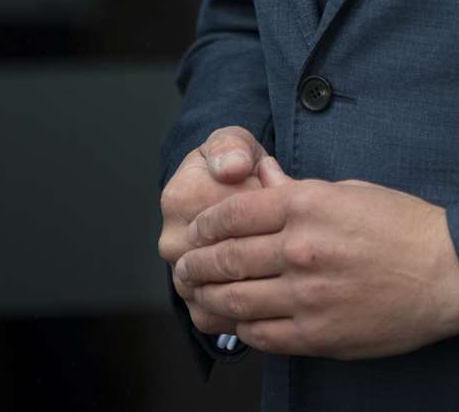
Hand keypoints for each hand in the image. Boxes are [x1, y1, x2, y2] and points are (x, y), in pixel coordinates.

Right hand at [159, 125, 267, 335]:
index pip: (232, 214)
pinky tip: (272, 297)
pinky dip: (246, 313)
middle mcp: (174, 241)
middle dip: (265, 248)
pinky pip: (218, 315)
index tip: (278, 202)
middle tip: (284, 236)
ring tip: (283, 268)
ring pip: (221, 294)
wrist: (220, 190)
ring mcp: (180, 275)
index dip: (264, 210)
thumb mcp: (234, 143)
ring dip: (257, 286)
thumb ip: (232, 149)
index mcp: (180, 198)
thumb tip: (233, 166)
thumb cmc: (232, 165)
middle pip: (229, 256)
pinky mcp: (192, 301)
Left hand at [173, 158, 458, 356]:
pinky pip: (261, 335)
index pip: (234, 213)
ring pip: (234, 301)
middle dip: (194, 264)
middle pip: (225, 258)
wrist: (447, 272)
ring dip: (205, 299)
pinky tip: (230, 322)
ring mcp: (307, 296)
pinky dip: (237, 328)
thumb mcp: (351, 191)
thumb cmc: (403, 225)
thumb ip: (300, 190)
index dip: (206, 223)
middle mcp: (301, 249)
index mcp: (309, 205)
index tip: (196, 230)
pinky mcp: (317, 334)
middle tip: (182, 266)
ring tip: (194, 296)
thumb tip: (263, 180)